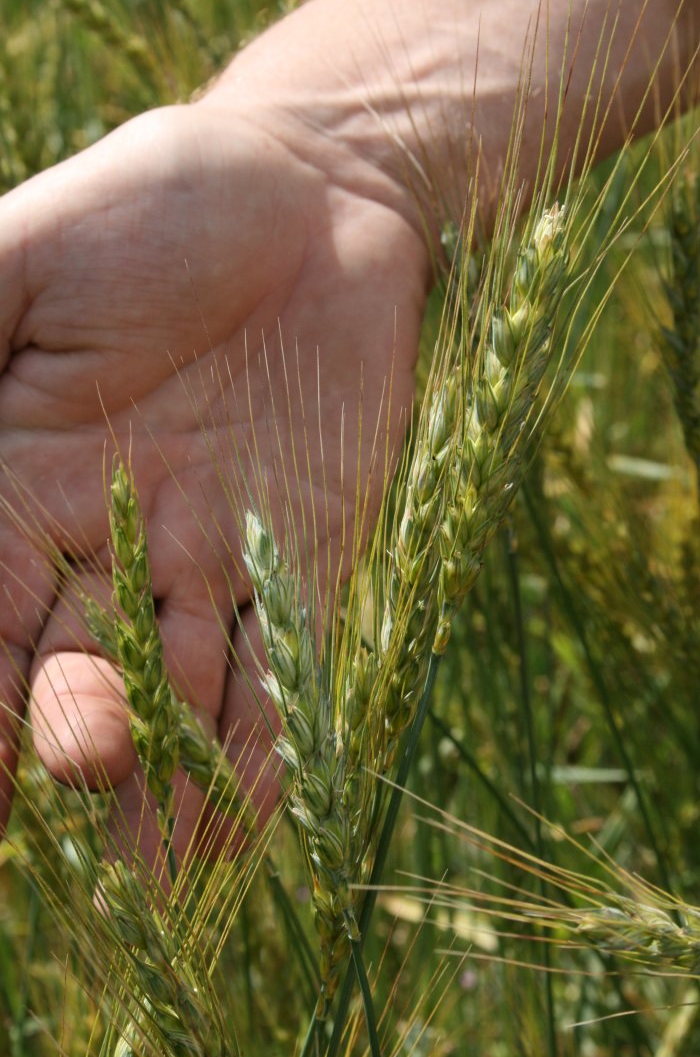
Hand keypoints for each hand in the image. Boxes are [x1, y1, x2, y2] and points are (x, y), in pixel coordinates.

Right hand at [0, 98, 429, 862]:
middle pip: (74, 668)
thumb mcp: (17, 262)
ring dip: (173, 775)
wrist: (313, 192)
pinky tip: (253, 808)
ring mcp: (213, 558)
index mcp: (19, 482)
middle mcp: (109, 542)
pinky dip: (269, 736)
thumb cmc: (153, 206)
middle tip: (84, 760)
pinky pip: (285, 663)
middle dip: (75, 727)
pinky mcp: (310, 558)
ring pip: (183, 692)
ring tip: (167, 864)